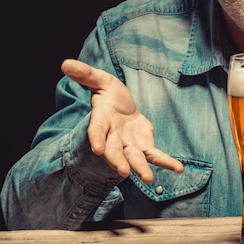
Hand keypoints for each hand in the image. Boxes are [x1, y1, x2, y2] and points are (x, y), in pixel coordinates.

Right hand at [61, 59, 183, 182]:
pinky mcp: (144, 145)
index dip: (95, 138)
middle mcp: (113, 137)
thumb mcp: (100, 80)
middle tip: (124, 172)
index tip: (95, 148)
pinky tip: (178, 169)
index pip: (96, 130)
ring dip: (141, 168)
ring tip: (149, 180)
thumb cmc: (109, 93)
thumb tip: (65, 64)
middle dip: (118, 161)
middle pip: (114, 151)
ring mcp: (129, 144)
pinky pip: (155, 155)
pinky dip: (166, 162)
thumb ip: (86, 74)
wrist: (123, 106)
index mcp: (101, 120)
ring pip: (134, 158)